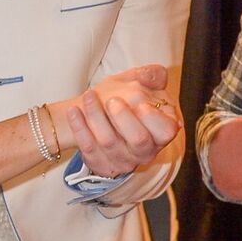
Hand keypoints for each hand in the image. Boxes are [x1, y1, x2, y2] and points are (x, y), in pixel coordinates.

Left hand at [59, 63, 179, 178]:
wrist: (96, 116)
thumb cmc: (122, 101)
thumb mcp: (138, 84)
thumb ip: (151, 76)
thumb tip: (158, 76)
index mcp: (160, 132)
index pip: (166, 131)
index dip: (154, 119)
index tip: (141, 104)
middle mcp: (144, 150)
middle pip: (139, 139)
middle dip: (124, 119)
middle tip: (112, 100)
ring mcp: (122, 160)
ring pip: (109, 142)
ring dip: (96, 116)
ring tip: (88, 96)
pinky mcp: (101, 164)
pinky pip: (88, 148)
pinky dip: (80, 127)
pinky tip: (74, 111)